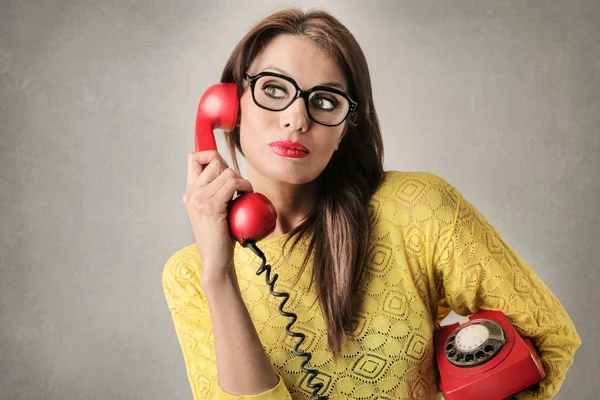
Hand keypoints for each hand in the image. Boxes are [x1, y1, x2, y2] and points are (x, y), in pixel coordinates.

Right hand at [182, 150, 252, 284]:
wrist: (216, 260)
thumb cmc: (220, 237)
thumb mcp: (214, 211)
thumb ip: (216, 193)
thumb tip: (230, 174)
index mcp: (190, 192)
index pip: (194, 157)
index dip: (211, 155)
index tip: (225, 167)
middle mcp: (192, 192)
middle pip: (214, 160)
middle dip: (231, 169)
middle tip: (238, 187)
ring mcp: (199, 198)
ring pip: (226, 170)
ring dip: (241, 179)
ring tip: (243, 193)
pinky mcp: (211, 205)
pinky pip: (233, 183)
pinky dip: (245, 186)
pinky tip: (246, 195)